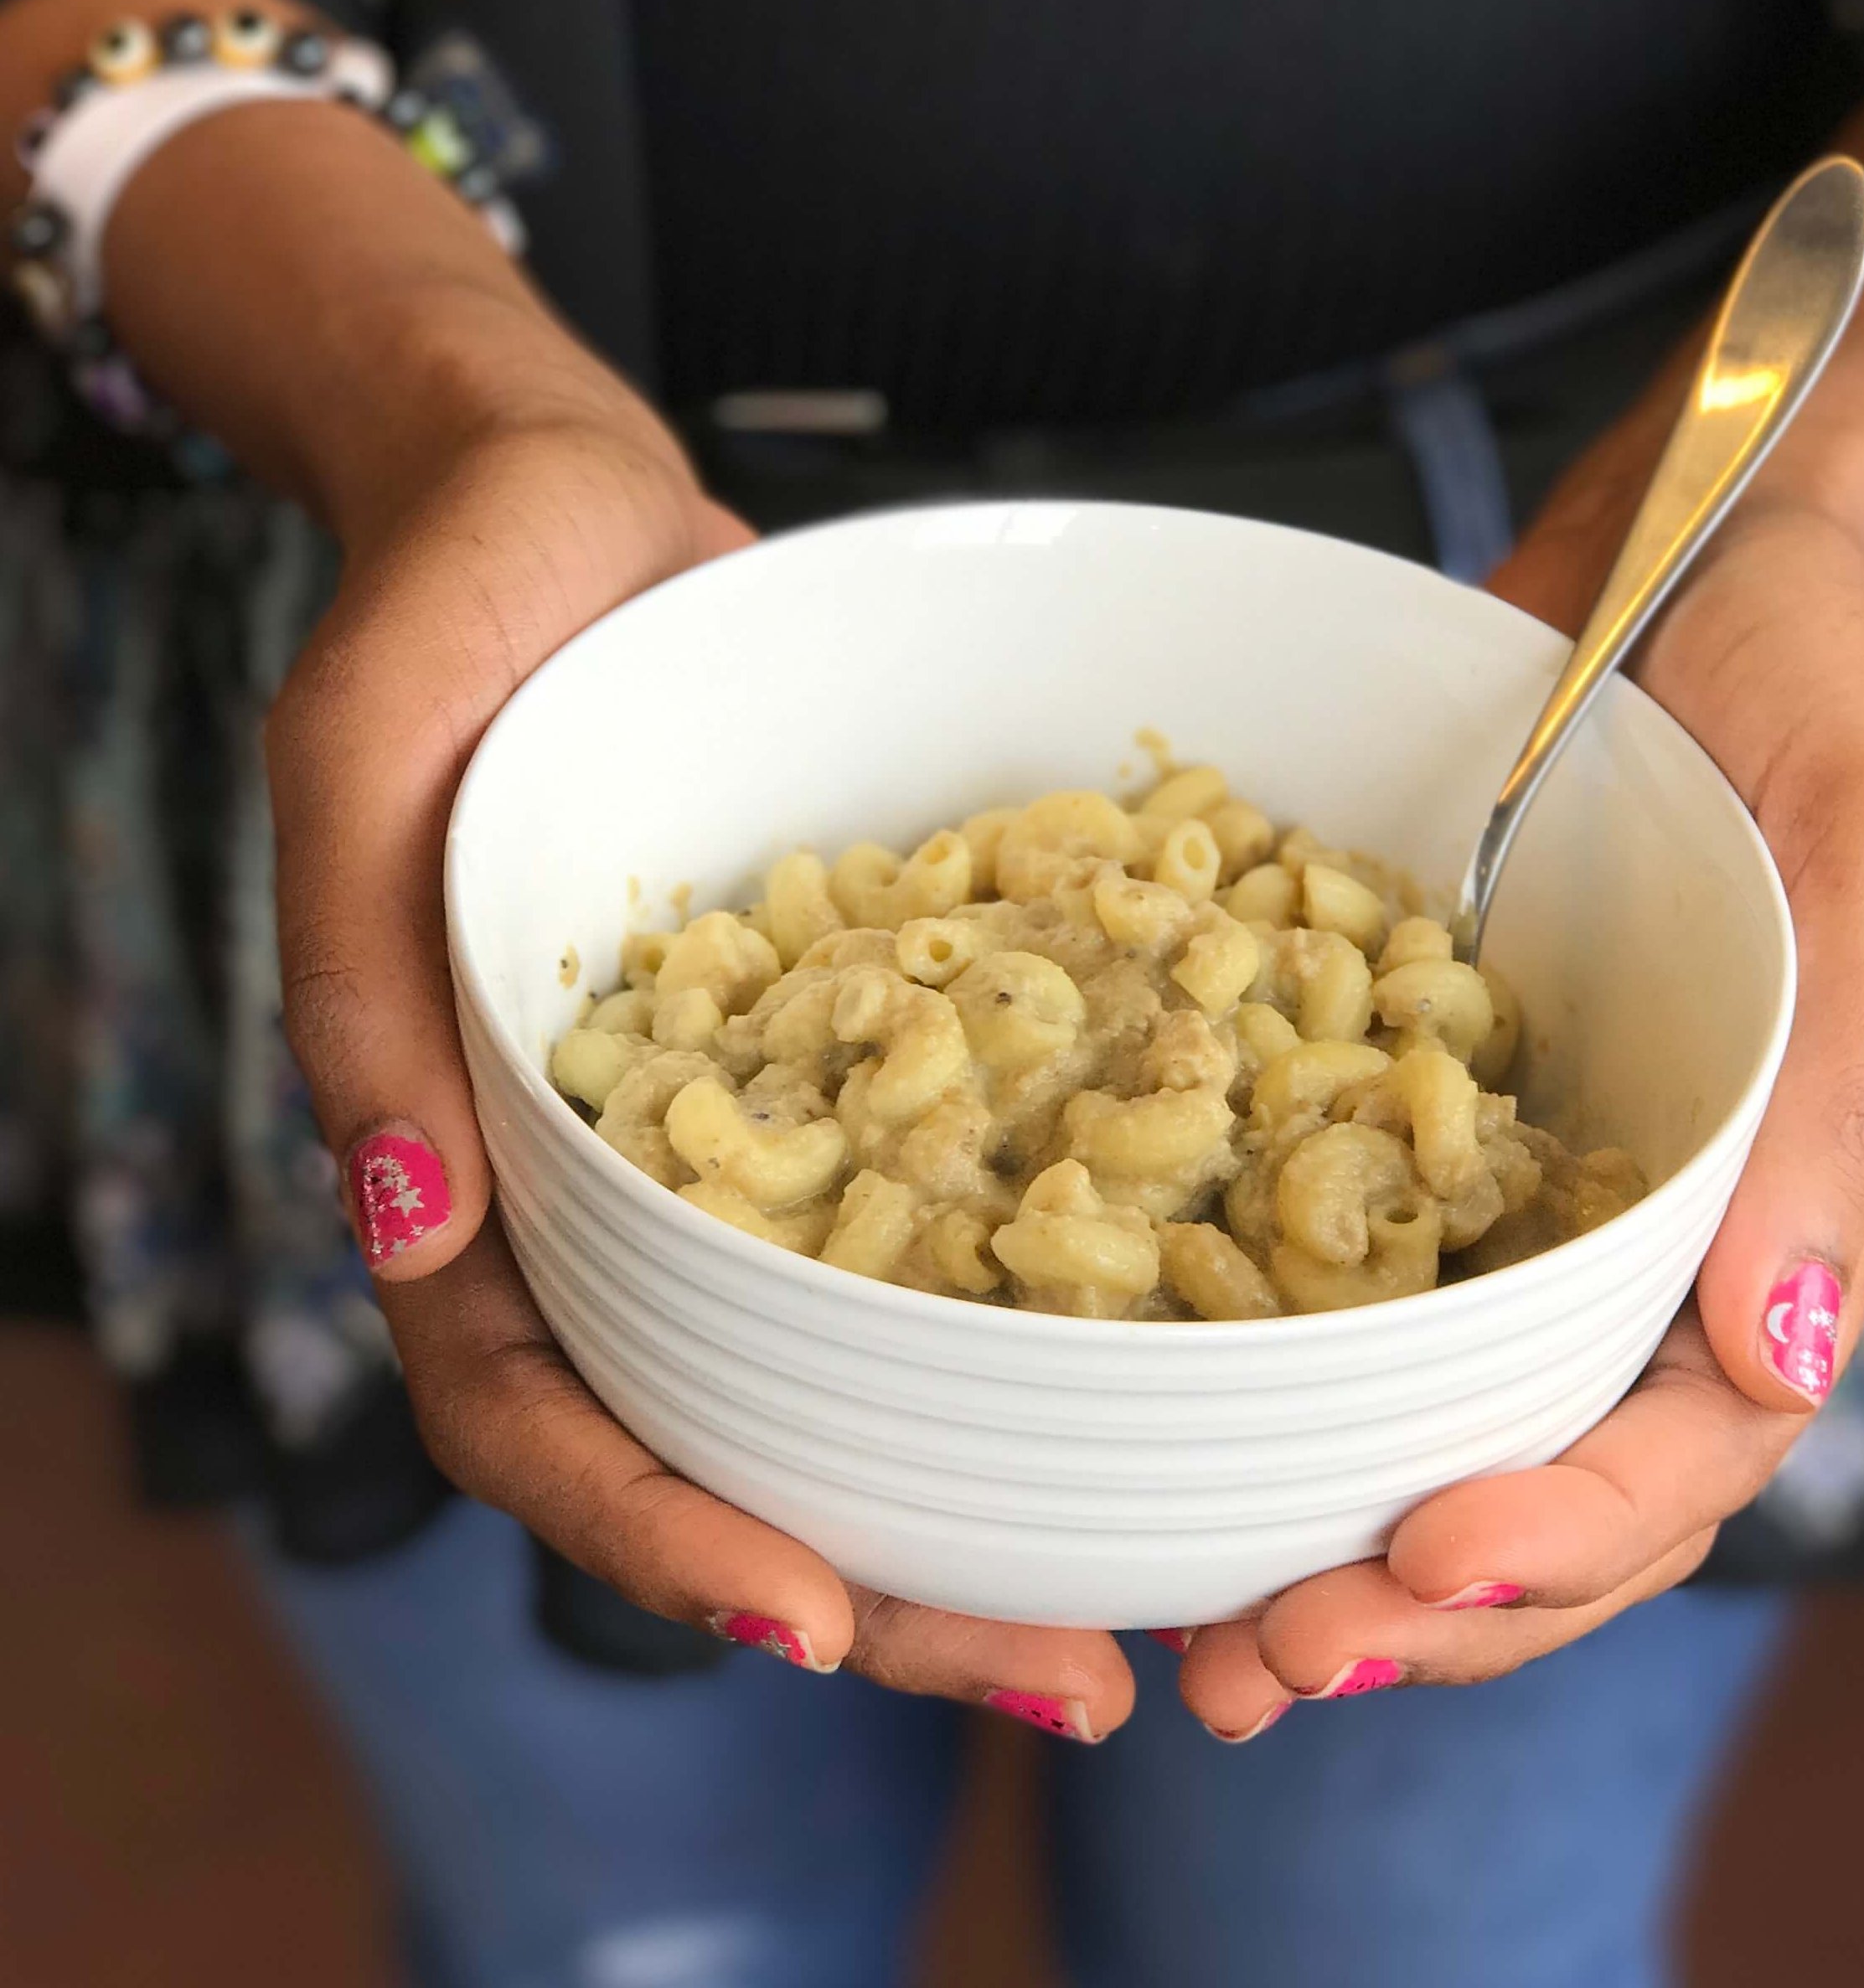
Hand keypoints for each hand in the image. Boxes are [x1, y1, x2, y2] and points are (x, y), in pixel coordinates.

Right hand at [268, 401, 1135, 1734]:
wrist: (571, 500)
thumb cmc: (445, 605)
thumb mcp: (360, 761)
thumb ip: (364, 983)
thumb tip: (406, 1218)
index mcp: (472, 1163)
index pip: (540, 1410)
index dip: (657, 1531)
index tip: (807, 1611)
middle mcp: (620, 1184)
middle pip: (735, 1438)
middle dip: (890, 1577)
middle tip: (1076, 1669)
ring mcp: (756, 1127)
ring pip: (864, 1355)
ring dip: (996, 1482)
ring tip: (1164, 1581)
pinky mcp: (867, 1043)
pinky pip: (952, 1189)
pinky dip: (1048, 1289)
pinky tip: (1195, 1338)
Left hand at [1174, 479, 1863, 1735]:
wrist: (1688, 546)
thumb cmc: (1820, 676)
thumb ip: (1855, 1092)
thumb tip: (1788, 1361)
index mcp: (1795, 1207)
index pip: (1696, 1440)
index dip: (1568, 1535)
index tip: (1417, 1572)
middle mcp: (1658, 1227)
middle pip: (1551, 1474)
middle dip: (1419, 1602)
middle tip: (1260, 1667)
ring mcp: (1530, 1176)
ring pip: (1436, 1410)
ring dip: (1322, 1531)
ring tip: (1196, 1631)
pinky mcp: (1413, 1101)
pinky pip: (1343, 1265)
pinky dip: (1265, 1369)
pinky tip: (1150, 1424)